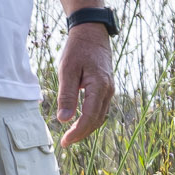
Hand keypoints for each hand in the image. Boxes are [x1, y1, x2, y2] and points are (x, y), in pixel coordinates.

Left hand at [53, 25, 117, 145]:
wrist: (91, 32)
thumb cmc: (78, 49)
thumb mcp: (67, 70)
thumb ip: (67, 96)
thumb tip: (64, 120)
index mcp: (99, 86)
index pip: (89, 117)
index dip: (77, 132)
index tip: (65, 142)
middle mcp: (108, 90)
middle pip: (96, 120)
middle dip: (81, 134)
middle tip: (65, 142)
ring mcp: (109, 89)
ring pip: (100, 116)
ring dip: (87, 128)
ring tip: (71, 135)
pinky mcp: (107, 87)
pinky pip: (101, 108)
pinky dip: (91, 118)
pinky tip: (80, 121)